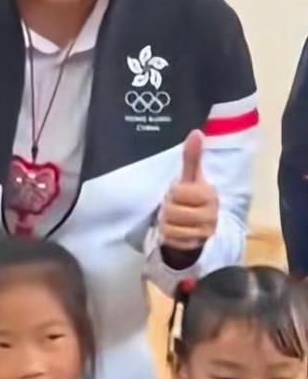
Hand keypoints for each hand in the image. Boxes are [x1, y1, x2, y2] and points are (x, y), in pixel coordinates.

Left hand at [159, 130, 217, 250]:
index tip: (181, 193)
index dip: (173, 192)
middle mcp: (211, 214)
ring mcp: (206, 232)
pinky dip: (169, 236)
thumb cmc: (192, 197)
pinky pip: (172, 241)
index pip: (177, 192)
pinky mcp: (198, 246)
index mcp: (209, 194)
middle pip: (172, 211)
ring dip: (167, 223)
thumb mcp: (190, 177)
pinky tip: (178, 231)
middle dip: (169, 209)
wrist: (200, 224)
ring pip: (170, 227)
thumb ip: (192, 157)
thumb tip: (196, 132)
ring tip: (176, 219)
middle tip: (177, 207)